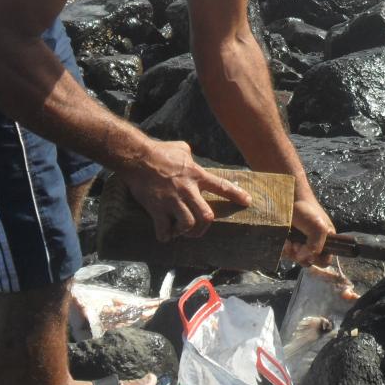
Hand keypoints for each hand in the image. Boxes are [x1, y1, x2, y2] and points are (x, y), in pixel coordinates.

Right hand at [121, 140, 250, 241]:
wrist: (137, 157)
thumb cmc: (160, 151)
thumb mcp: (182, 149)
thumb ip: (191, 157)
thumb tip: (192, 157)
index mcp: (196, 175)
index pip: (221, 186)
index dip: (236, 195)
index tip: (247, 202)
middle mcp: (187, 190)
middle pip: (206, 216)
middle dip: (204, 227)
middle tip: (198, 229)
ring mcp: (172, 200)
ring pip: (188, 225)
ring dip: (186, 232)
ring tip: (180, 231)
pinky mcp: (157, 208)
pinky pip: (164, 230)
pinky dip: (165, 236)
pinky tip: (164, 234)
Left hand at [282, 184, 333, 265]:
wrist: (288, 199)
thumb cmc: (307, 210)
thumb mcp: (318, 227)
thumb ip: (316, 245)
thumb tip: (303, 258)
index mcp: (327, 241)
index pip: (325, 261)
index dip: (317, 259)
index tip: (308, 251)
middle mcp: (314, 244)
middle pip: (309, 262)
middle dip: (302, 256)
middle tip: (296, 245)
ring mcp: (300, 244)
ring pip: (296, 259)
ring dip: (291, 253)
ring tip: (288, 241)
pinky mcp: (288, 243)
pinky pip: (285, 254)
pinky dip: (283, 250)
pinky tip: (284, 241)